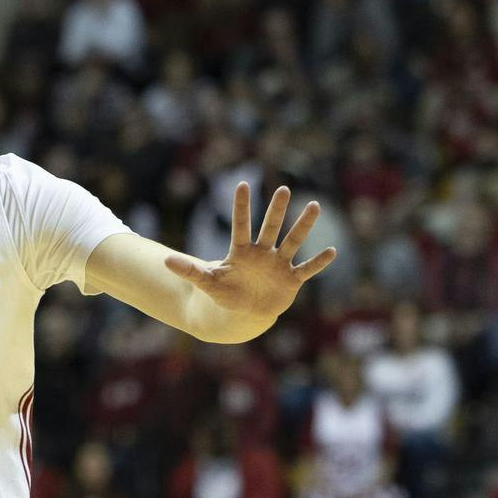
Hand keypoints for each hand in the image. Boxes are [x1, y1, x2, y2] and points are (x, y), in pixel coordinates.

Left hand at [165, 184, 335, 319]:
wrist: (245, 313)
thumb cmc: (226, 294)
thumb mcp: (207, 283)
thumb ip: (190, 271)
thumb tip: (165, 261)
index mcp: (241, 252)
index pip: (240, 225)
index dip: (241, 207)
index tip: (242, 184)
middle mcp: (262, 253)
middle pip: (270, 228)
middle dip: (276, 210)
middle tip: (282, 189)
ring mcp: (278, 265)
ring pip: (292, 241)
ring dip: (303, 226)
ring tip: (314, 206)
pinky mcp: (291, 280)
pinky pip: (307, 269)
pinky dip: (318, 262)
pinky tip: (332, 252)